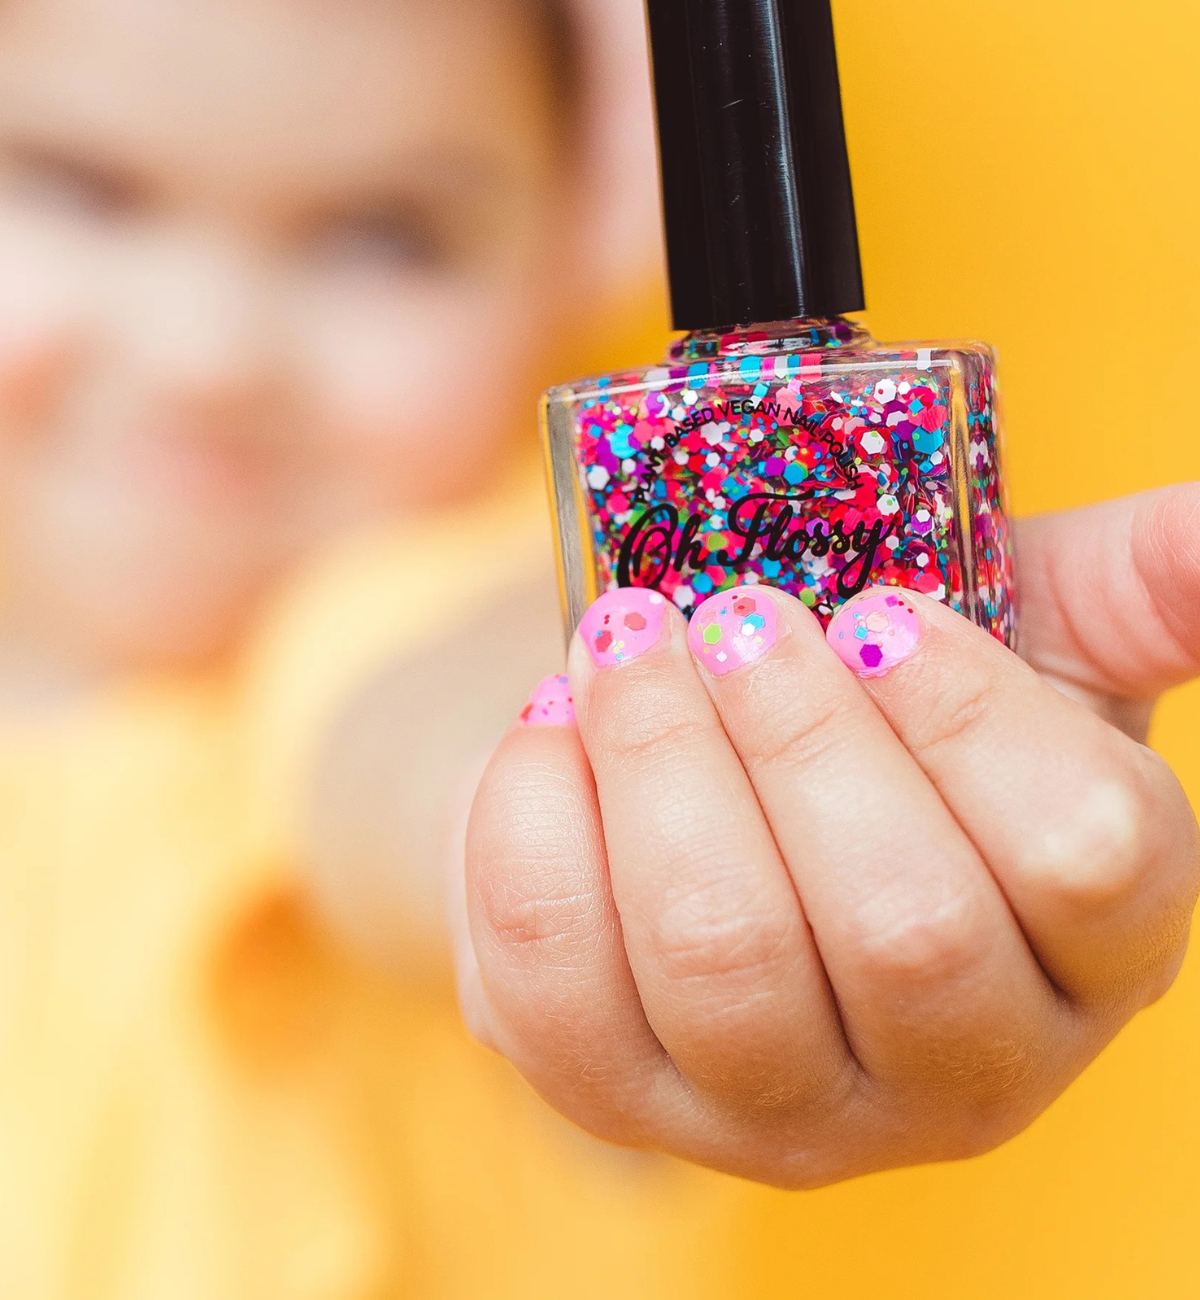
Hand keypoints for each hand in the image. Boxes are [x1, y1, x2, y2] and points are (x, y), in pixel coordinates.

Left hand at [456, 485, 1199, 1187]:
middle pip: (903, 928)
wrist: (716, 785)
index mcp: (1094, 945)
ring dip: (658, 761)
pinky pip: (559, 985)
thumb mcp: (1021, 633)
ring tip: (628, 643)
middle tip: (733, 615)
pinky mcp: (626, 1099)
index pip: (1087, 861)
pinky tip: (552, 732)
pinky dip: (536, 823)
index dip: (975, 720)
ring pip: (723, 961)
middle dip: (797, 735)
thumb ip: (1137, 584)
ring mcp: (789, 1113)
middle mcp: (965, 1065)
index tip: (880, 612)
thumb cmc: (885, 709)